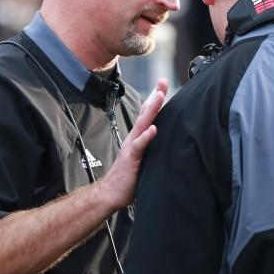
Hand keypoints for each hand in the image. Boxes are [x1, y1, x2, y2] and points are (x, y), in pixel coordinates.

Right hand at [95, 78, 167, 211]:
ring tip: (159, 96)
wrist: (110, 192)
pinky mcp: (131, 159)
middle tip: (162, 81)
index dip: (155, 98)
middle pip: (146, 113)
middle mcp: (134, 138)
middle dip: (154, 96)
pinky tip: (154, 129)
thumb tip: (163, 139)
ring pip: (143, 125)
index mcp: (138, 138)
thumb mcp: (142, 159)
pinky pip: (139, 146)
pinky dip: (146, 137)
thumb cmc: (127, 178)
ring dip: (151, 110)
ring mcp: (132, 147)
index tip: (162, 83)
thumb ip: (150, 148)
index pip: (147, 114)